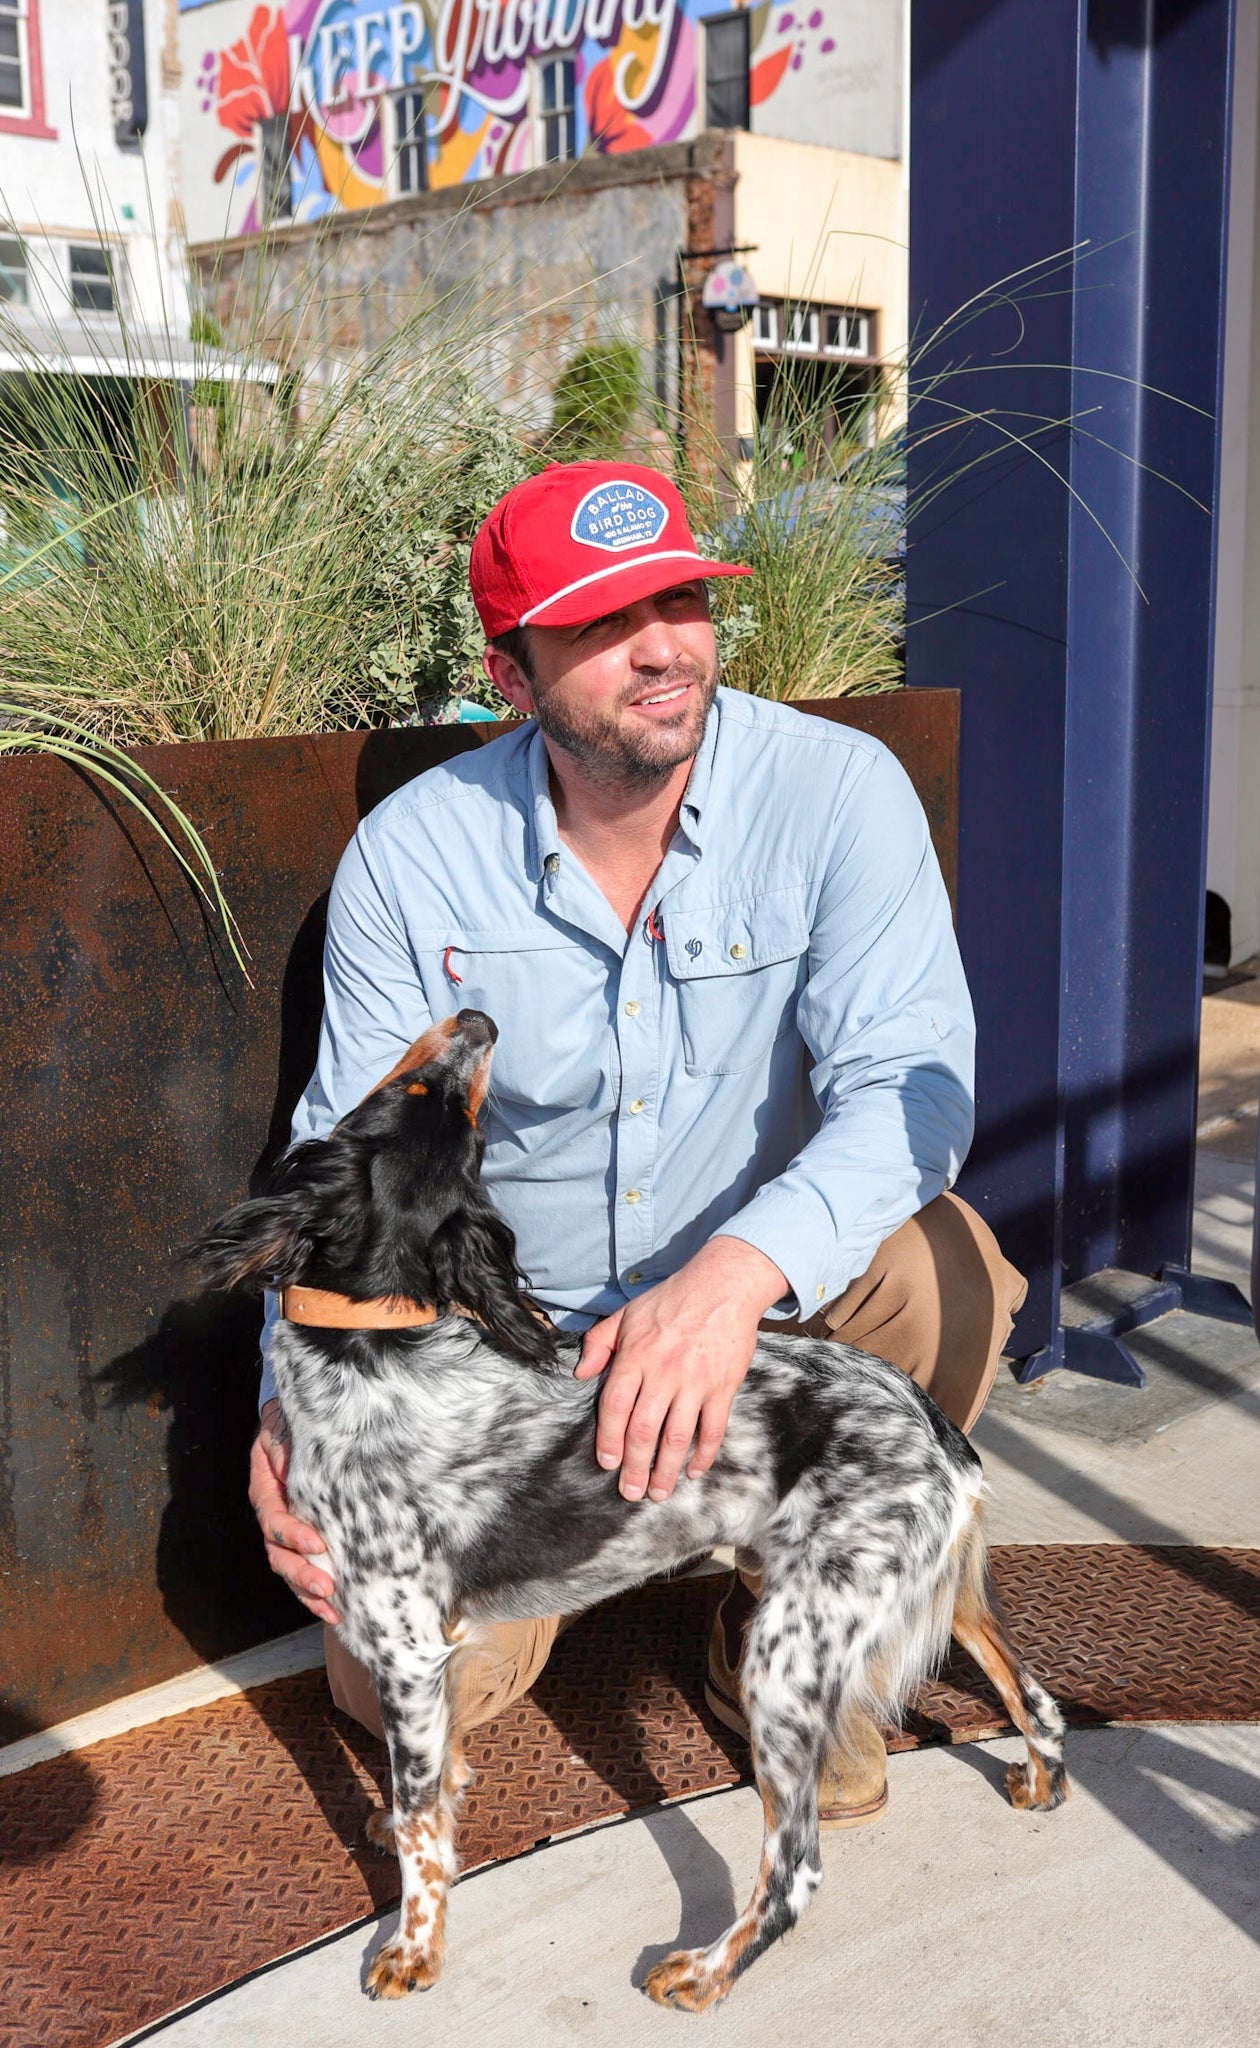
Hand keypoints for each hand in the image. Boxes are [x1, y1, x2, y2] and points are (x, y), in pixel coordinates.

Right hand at [249, 1397, 341, 1625]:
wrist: (298, 1430)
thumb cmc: (295, 1430)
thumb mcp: (287, 1432)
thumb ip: (287, 1449)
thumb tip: (290, 1460)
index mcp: (265, 1491)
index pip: (273, 1519)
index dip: (292, 1534)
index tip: (318, 1544)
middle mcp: (272, 1516)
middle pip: (278, 1553)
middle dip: (301, 1573)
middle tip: (327, 1587)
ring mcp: (286, 1533)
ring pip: (289, 1569)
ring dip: (308, 1592)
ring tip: (332, 1609)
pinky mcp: (304, 1541)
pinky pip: (305, 1569)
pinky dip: (315, 1592)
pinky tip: (335, 1609)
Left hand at [575, 1238, 787, 1504]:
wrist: (723, 1285)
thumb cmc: (671, 1299)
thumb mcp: (626, 1313)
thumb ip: (599, 1343)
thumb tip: (580, 1373)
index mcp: (636, 1356)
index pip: (616, 1406)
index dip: (609, 1439)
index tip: (608, 1463)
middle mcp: (663, 1373)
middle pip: (643, 1430)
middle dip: (635, 1467)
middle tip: (630, 1493)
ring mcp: (695, 1382)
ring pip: (676, 1437)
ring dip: (666, 1470)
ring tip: (658, 1492)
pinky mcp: (723, 1387)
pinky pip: (713, 1429)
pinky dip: (704, 1454)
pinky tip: (694, 1471)